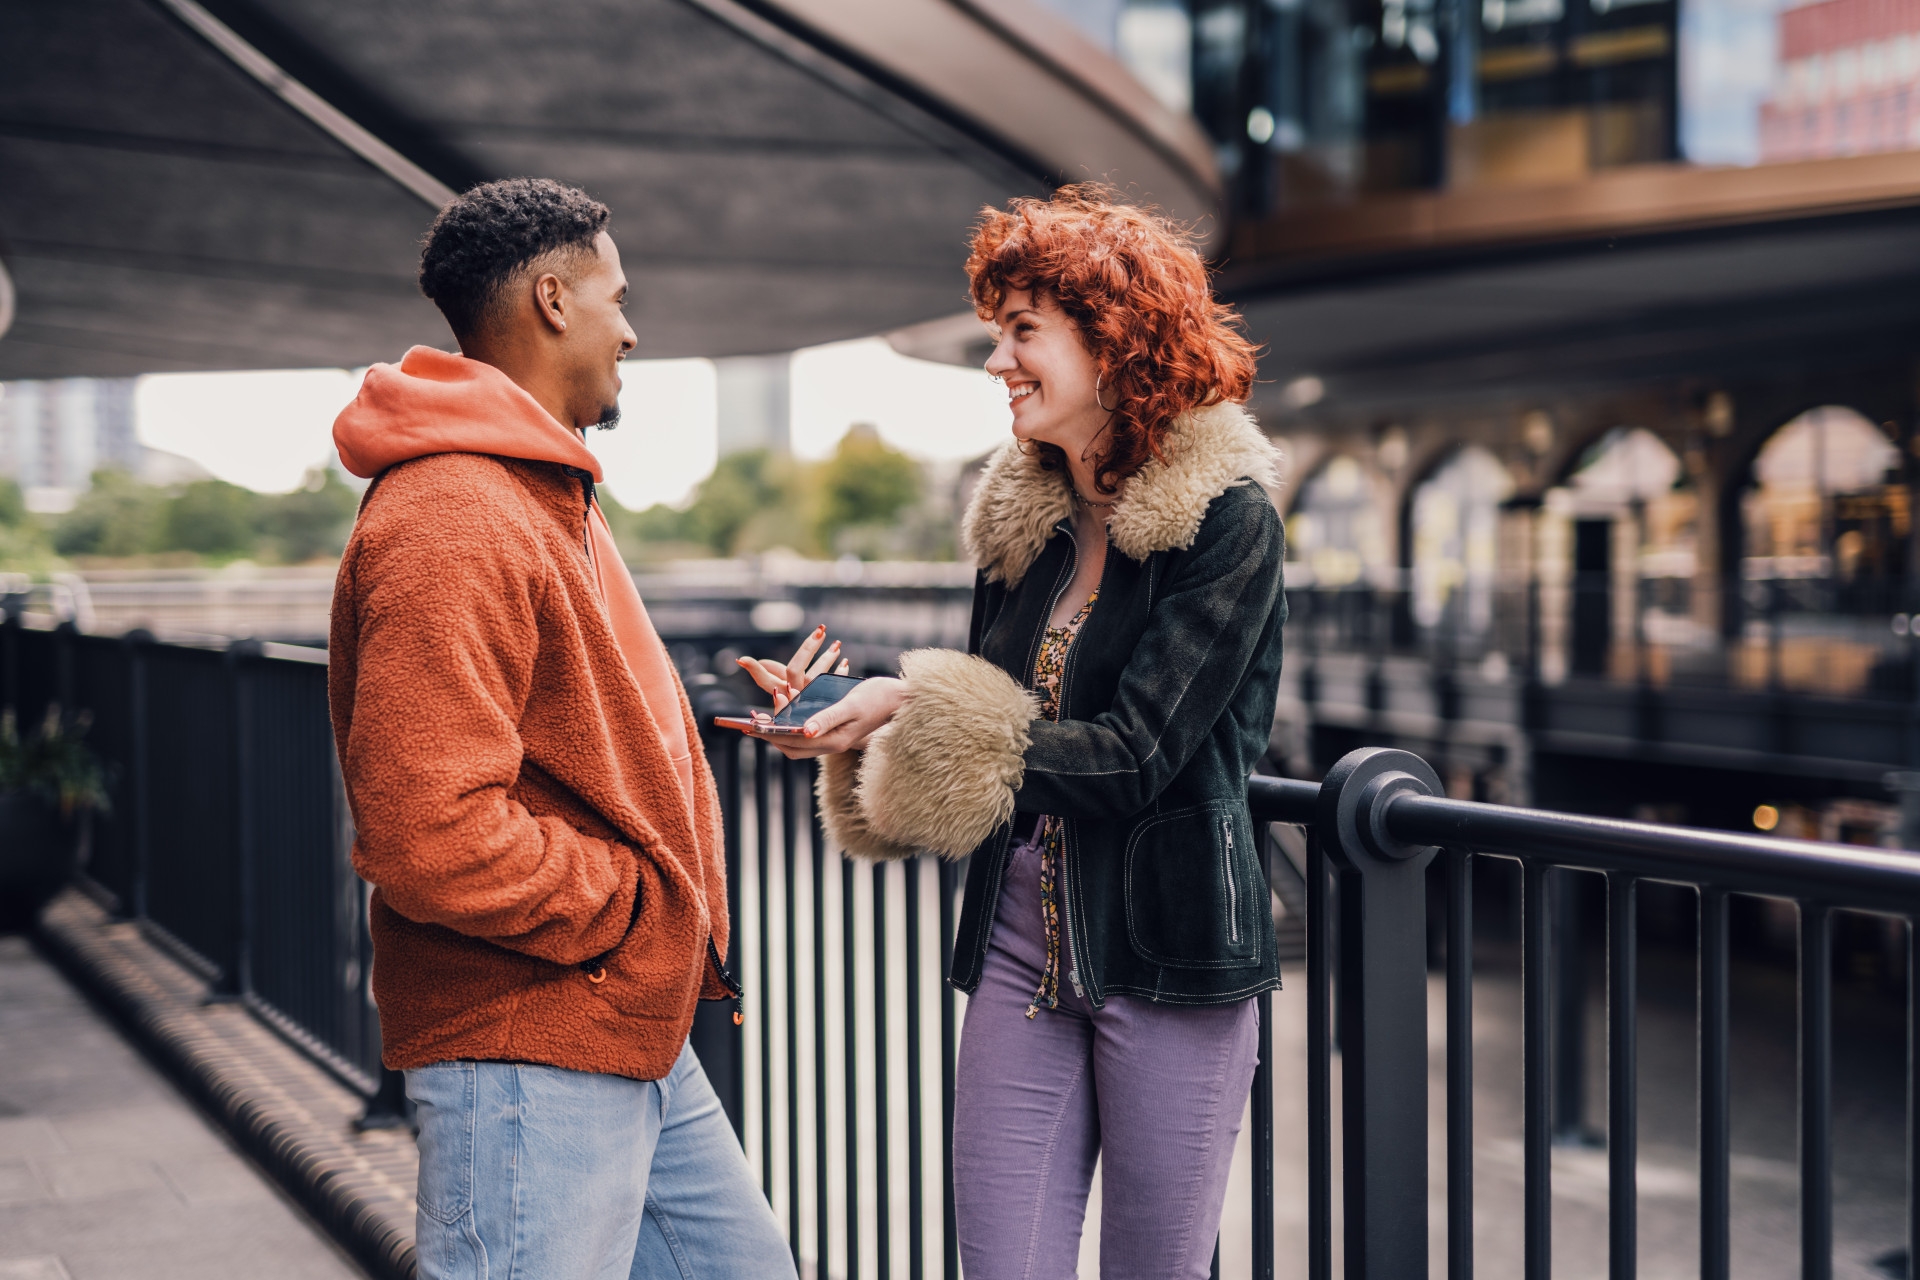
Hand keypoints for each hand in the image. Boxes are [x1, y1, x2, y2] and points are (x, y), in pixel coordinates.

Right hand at [736, 625, 846, 712]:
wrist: (821, 730)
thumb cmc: (799, 702)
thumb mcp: (784, 687)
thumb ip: (774, 673)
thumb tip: (753, 661)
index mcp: (781, 692)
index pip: (765, 680)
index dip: (755, 669)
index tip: (742, 660)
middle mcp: (793, 696)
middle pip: (795, 670)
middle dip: (808, 648)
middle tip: (820, 630)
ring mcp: (809, 699)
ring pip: (817, 675)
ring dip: (827, 658)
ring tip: (836, 644)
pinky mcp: (826, 702)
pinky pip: (834, 685)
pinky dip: (840, 674)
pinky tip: (844, 662)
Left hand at [750, 675, 907, 758]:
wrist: (902, 700)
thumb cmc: (879, 698)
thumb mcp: (852, 705)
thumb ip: (828, 718)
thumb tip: (804, 730)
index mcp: (835, 741)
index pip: (794, 742)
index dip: (772, 733)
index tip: (754, 722)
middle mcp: (832, 743)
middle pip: (792, 746)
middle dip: (770, 734)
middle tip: (752, 720)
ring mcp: (834, 738)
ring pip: (798, 741)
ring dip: (779, 730)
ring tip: (763, 715)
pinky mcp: (836, 730)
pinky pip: (807, 732)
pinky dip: (793, 724)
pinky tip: (786, 709)